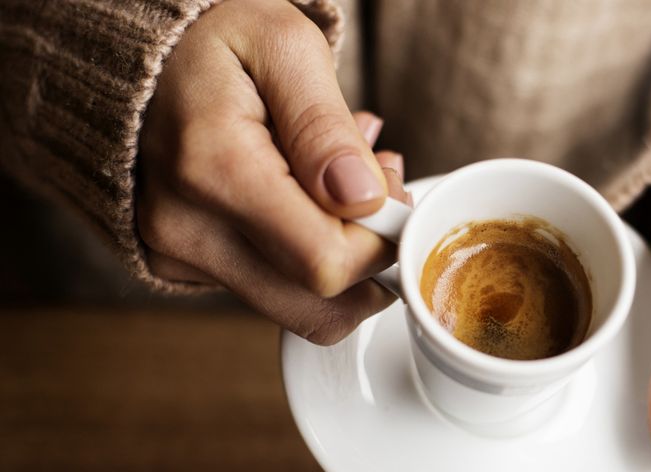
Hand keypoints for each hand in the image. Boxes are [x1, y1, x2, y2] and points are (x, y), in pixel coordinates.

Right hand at [137, 0, 408, 344]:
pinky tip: (308, 195)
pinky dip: (305, 252)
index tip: (392, 192)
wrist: (140, 57)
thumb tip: (362, 199)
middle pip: (314, 306)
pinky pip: (269, 287)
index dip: (381, 242)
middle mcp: (186, 229)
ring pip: (296, 305)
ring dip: (341, 254)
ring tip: (344, 182)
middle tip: (376, 189)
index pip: (325, 263)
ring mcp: (179, 254)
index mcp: (214, 169)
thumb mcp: (284, 48)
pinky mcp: (183, 265)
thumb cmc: (214, 43)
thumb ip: (326, 128)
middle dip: (369, 258)